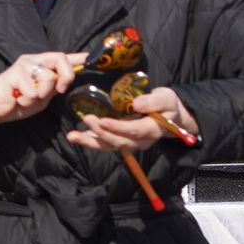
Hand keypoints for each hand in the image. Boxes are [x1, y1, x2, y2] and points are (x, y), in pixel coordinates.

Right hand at [0, 52, 85, 130]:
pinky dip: (27, 100)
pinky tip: (16, 99)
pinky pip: (33, 90)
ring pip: (48, 77)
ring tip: (26, 98)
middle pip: (60, 58)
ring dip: (41, 95)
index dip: (79, 57)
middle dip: (66, 75)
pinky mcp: (14, 74)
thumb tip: (67, 79)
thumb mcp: (40, 97)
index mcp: (39, 65)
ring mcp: (22, 66)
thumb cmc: (14, 103)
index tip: (92, 58)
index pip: (62, 57)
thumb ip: (53, 87)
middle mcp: (32, 61)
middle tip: (60, 89)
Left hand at [66, 86, 199, 151]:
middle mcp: (140, 141)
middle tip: (88, 120)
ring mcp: (129, 143)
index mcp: (151, 130)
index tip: (102, 121)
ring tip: (73, 136)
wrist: (170, 116)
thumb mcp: (166, 98)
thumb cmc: (167, 105)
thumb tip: (136, 104)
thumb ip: (154, 101)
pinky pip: (104, 143)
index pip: (133, 130)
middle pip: (118, 141)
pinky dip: (89, 140)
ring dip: (89, 141)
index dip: (117, 127)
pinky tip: (74, 136)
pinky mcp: (120, 141)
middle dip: (101, 132)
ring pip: (108, 145)